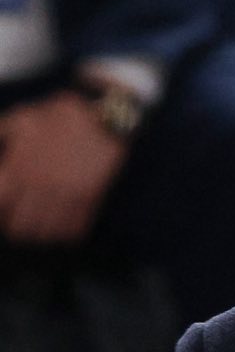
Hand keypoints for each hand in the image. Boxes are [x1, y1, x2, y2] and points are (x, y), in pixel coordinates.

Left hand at [0, 90, 127, 243]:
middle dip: (15, 226)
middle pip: (19, 224)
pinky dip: (64, 234)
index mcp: (20, 166)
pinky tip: (60, 231)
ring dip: (38, 234)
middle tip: (17, 223)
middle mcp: (40, 185)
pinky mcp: (89, 200)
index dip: (0, 209)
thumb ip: (3, 133)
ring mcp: (66, 195)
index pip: (0, 201)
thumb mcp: (24, 118)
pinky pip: (72, 229)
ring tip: (36, 232)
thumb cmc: (63, 117)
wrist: (107, 119)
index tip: (4, 206)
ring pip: (45, 231)